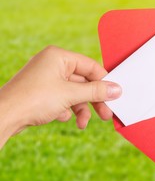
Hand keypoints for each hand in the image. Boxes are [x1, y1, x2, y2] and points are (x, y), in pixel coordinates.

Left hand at [0, 46, 120, 147]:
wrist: (3, 117)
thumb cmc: (32, 99)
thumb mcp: (71, 95)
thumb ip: (96, 91)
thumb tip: (117, 89)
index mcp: (59, 56)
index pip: (91, 66)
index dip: (104, 82)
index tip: (114, 96)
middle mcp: (53, 65)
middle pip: (83, 82)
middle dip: (94, 100)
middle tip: (106, 114)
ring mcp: (47, 79)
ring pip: (74, 93)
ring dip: (81, 109)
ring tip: (82, 124)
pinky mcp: (42, 92)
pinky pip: (63, 99)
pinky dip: (66, 110)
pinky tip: (61, 117)